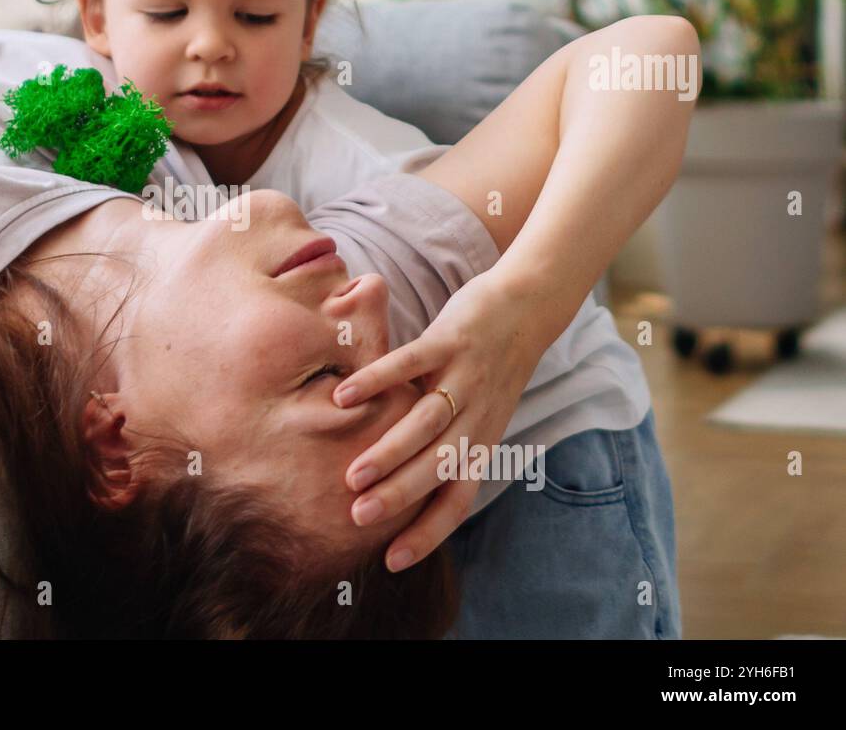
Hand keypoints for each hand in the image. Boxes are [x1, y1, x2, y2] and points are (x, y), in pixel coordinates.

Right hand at [333, 269, 553, 571]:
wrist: (526, 308)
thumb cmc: (489, 367)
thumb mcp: (477, 412)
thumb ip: (443, 440)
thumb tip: (391, 479)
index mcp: (481, 440)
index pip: (458, 498)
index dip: (428, 532)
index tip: (392, 562)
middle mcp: (477, 416)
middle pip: (438, 466)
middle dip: (399, 496)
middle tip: (359, 517)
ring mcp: (465, 378)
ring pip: (426, 423)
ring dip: (389, 450)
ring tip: (353, 474)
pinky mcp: (451, 341)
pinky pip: (411, 363)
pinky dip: (378, 380)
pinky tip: (345, 397)